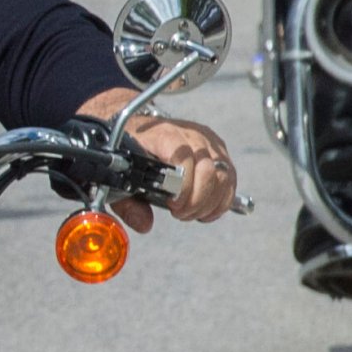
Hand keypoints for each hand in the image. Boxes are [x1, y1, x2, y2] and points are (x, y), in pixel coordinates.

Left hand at [114, 114, 237, 233]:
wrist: (142, 127)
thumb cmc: (132, 152)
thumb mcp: (121, 175)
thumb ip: (128, 202)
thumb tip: (144, 224)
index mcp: (163, 133)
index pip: (182, 155)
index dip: (183, 185)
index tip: (172, 204)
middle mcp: (190, 133)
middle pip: (207, 169)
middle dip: (196, 200)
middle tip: (180, 213)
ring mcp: (208, 141)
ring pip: (223, 175)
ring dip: (209, 203)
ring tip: (189, 213)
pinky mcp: (219, 150)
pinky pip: (230, 179)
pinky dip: (221, 201)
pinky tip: (204, 211)